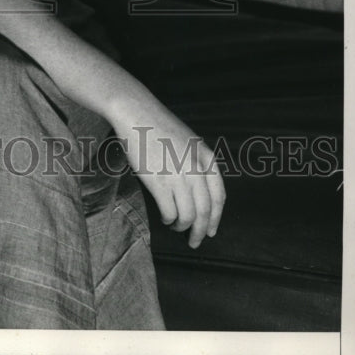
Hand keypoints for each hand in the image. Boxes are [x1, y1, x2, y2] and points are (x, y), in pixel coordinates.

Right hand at [108, 89, 225, 248]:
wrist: (135, 112)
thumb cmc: (157, 125)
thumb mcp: (188, 141)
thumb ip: (197, 163)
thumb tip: (198, 192)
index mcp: (206, 158)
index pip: (219, 197)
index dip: (216, 218)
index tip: (210, 230)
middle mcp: (196, 169)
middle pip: (205, 210)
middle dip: (200, 231)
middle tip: (194, 241)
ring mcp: (178, 176)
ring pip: (188, 215)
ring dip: (182, 227)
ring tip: (176, 228)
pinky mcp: (159, 182)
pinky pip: (169, 212)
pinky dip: (169, 220)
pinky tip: (165, 218)